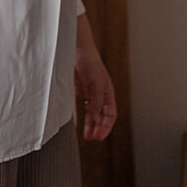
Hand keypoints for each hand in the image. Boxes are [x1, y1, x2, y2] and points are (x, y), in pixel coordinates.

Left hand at [75, 14, 116, 140]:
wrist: (75, 47)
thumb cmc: (90, 62)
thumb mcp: (96, 83)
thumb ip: (97, 101)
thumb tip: (98, 118)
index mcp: (107, 92)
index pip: (110, 114)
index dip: (106, 126)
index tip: (99, 137)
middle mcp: (98, 94)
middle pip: (100, 116)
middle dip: (98, 128)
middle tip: (92, 139)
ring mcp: (87, 92)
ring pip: (90, 113)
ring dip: (89, 124)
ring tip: (86, 136)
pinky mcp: (76, 89)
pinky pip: (78, 105)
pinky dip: (78, 115)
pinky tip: (75, 124)